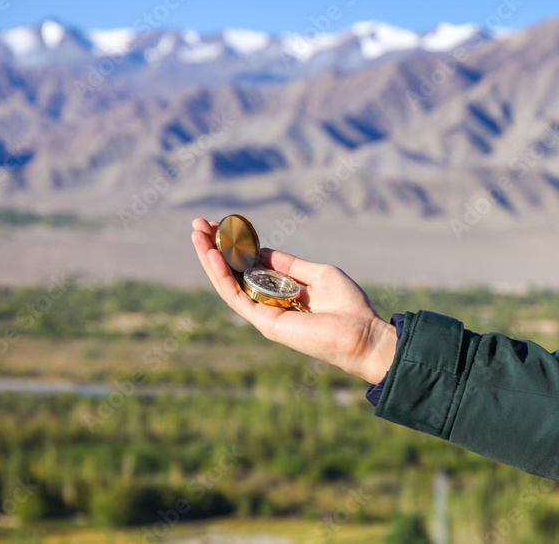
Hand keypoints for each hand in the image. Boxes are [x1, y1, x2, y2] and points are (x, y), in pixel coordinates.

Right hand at [190, 218, 397, 383]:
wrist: (362, 333)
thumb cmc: (348, 306)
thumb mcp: (317, 273)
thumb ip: (288, 264)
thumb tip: (263, 250)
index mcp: (282, 294)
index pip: (249, 268)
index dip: (234, 247)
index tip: (220, 225)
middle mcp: (269, 305)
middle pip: (233, 274)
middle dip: (214, 249)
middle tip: (198, 225)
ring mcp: (264, 315)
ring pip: (228, 284)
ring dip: (210, 259)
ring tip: (196, 234)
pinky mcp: (264, 323)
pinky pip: (236, 296)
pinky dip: (222, 276)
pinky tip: (212, 254)